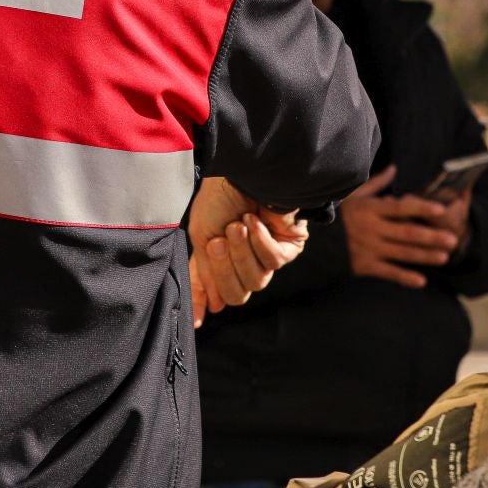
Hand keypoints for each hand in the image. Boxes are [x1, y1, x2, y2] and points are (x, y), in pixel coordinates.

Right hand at [187, 178, 309, 326]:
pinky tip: (256, 221)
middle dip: (226, 269)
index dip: (209, 296)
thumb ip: (204, 275)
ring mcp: (269, 255)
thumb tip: (207, 313)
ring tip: (237, 225)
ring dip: (243, 252)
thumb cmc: (219, 200)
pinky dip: (261, 241)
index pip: (221, 294)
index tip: (197, 313)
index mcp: (225, 261)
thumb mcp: (202, 237)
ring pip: (257, 279)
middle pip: (239, 293)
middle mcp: (247, 262)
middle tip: (218, 241)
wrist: (242, 174)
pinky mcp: (289, 246)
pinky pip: (274, 260)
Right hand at [342, 166, 458, 289]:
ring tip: (445, 257)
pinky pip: (387, 272)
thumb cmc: (338, 214)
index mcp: (371, 209)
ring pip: (401, 253)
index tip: (441, 210)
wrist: (313, 241)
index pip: (400, 208)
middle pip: (406, 232)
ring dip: (424, 256)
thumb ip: (377, 184)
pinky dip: (404, 277)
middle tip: (453, 239)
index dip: (421, 207)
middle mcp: (371, 228)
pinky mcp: (363, 265)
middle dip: (431, 237)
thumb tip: (394, 168)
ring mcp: (368, 248)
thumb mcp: (354, 195)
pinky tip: (422, 281)